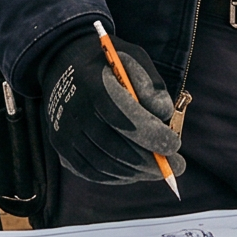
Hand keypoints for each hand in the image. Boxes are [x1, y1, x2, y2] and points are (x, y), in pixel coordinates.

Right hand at [41, 28, 185, 185]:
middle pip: (114, 147)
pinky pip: (90, 171)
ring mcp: (63, 131)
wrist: (61, 63)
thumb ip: (150, 86)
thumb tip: (163, 117)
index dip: (151, 136)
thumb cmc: (106, 63)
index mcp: (92, 83)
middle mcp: (74, 110)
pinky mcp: (60, 146)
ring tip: (158, 170)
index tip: (175, 145)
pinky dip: (116, 176)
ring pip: (104, 164)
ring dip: (135, 172)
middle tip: (176, 166)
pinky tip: (134, 172)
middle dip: (149, 161)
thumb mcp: (132, 59)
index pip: (123, 118)